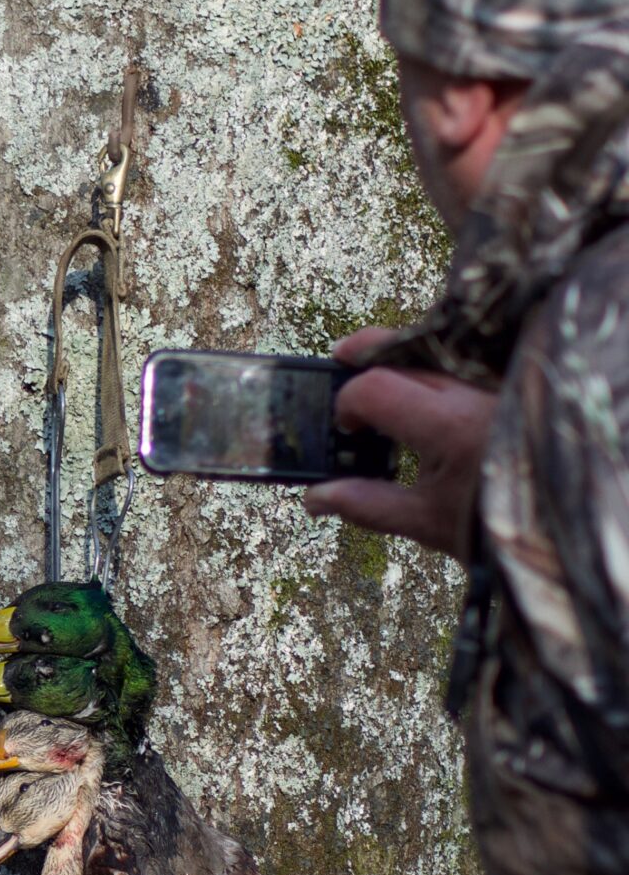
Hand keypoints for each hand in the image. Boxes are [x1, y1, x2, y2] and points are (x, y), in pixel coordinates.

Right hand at [302, 325, 498, 559]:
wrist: (559, 524)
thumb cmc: (495, 525)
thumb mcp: (424, 522)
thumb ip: (366, 504)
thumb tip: (315, 498)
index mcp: (449, 427)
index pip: (376, 388)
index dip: (346, 403)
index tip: (345, 428)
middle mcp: (476, 394)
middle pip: (402, 355)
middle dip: (366, 360)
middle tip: (340, 360)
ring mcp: (497, 385)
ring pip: (436, 350)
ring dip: (402, 357)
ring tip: (380, 371)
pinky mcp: (511, 386)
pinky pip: (466, 359)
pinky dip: (437, 365)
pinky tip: (424, 381)